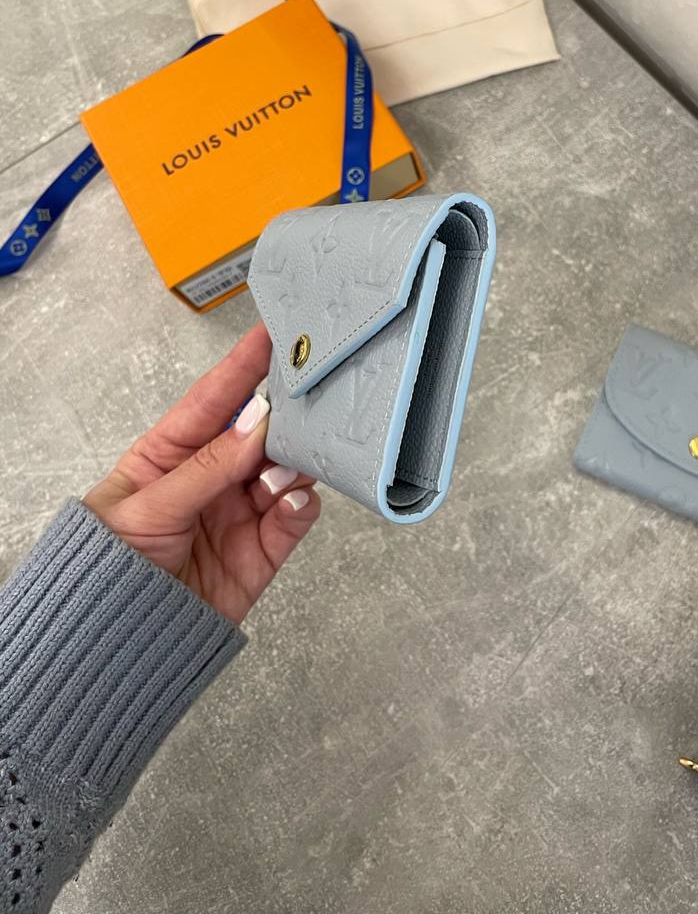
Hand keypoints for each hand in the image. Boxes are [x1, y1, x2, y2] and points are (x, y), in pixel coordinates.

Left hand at [84, 323, 319, 622]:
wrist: (120, 646)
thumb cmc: (110, 568)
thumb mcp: (149, 508)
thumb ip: (208, 467)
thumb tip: (257, 423)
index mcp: (172, 454)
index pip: (213, 400)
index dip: (243, 365)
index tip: (272, 332)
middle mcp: (211, 477)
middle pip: (259, 432)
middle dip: (282, 416)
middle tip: (305, 399)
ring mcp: (239, 511)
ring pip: (285, 469)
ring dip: (294, 462)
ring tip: (288, 466)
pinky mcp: (263, 549)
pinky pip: (295, 516)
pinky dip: (302, 504)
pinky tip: (293, 501)